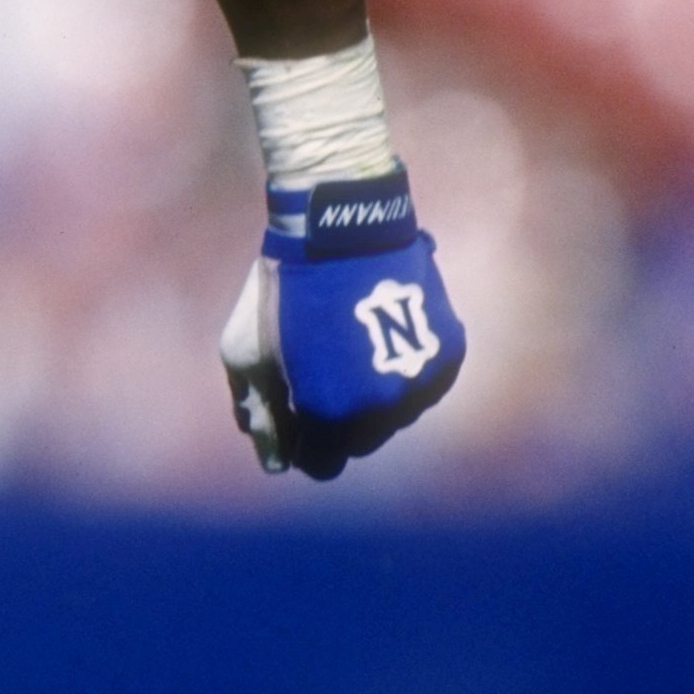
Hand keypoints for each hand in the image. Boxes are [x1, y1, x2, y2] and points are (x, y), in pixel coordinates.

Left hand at [218, 167, 464, 479]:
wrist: (344, 229)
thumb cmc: (284, 290)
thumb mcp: (246, 352)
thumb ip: (261, 415)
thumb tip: (273, 463)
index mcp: (331, 414)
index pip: (321, 464)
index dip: (303, 442)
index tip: (295, 412)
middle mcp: (384, 411)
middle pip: (359, 441)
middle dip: (336, 419)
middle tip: (320, 370)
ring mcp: (421, 384)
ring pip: (394, 413)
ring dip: (372, 395)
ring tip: (350, 344)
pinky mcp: (448, 357)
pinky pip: (421, 382)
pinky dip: (401, 368)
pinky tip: (380, 333)